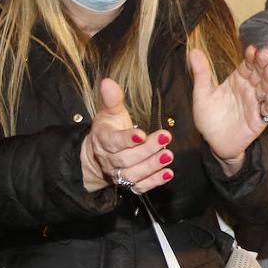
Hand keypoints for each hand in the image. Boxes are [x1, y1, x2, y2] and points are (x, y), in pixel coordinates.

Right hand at [81, 78, 174, 193]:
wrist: (99, 154)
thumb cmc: (109, 128)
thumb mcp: (109, 112)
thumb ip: (111, 99)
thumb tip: (108, 81)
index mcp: (103, 140)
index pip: (113, 141)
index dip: (127, 139)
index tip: (141, 134)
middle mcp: (110, 160)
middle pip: (127, 158)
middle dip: (147, 150)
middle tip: (165, 138)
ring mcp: (119, 174)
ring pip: (134, 174)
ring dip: (152, 166)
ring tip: (168, 155)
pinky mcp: (129, 184)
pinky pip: (141, 186)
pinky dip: (154, 181)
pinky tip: (168, 173)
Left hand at [189, 44, 267, 175]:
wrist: (213, 144)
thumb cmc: (208, 119)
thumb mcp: (202, 95)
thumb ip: (201, 74)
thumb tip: (193, 51)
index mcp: (237, 81)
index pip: (247, 65)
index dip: (251, 57)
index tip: (252, 49)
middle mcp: (249, 90)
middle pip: (259, 73)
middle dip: (263, 63)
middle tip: (265, 53)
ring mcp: (256, 103)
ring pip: (266, 88)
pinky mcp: (260, 119)